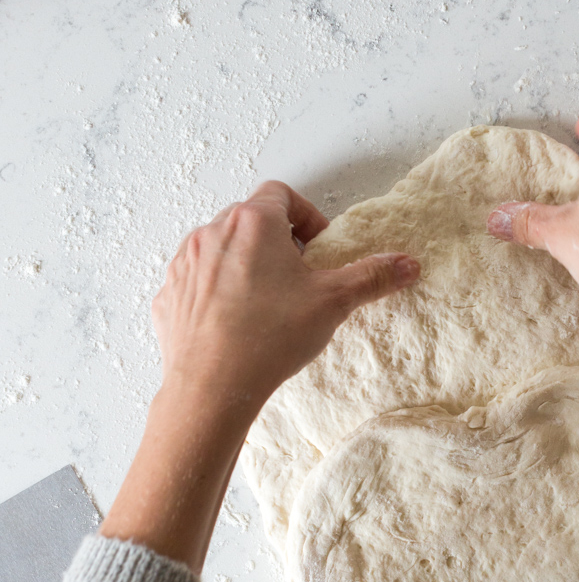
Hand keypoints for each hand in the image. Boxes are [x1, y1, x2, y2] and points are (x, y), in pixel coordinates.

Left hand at [100, 181, 418, 570]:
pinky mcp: (168, 296)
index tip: (317, 248)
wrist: (211, 387)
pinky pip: (195, 283)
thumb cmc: (270, 336)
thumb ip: (372, 277)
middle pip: (249, 221)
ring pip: (219, 250)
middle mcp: (212, 233)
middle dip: (275, 243)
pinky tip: (234, 325)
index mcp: (253, 222)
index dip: (305, 217)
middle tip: (297, 279)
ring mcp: (184, 264)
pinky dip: (215, 294)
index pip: (281, 195)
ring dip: (243, 266)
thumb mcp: (334, 302)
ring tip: (265, 304)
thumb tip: (407, 265)